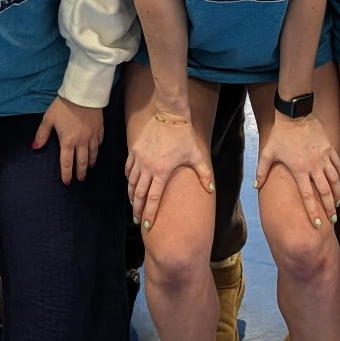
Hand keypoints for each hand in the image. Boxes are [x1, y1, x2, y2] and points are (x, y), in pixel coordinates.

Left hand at [33, 96, 103, 183]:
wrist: (83, 94)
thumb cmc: (63, 106)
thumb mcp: (49, 119)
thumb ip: (42, 134)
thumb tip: (35, 147)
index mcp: (68, 141)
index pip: (66, 162)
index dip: (66, 174)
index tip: (67, 182)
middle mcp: (81, 142)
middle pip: (81, 161)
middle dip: (80, 172)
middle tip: (80, 179)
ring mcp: (92, 136)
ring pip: (93, 154)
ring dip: (90, 162)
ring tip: (89, 167)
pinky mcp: (100, 129)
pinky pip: (99, 142)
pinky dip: (97, 149)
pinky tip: (96, 150)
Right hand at [124, 111, 210, 230]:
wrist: (170, 114)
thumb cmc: (184, 136)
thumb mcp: (197, 155)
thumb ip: (204, 174)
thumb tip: (211, 190)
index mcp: (162, 171)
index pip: (153, 198)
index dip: (149, 213)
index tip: (146, 225)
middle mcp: (147, 167)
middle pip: (139, 194)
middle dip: (137, 209)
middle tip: (137, 220)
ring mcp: (139, 158)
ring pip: (131, 182)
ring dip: (132, 195)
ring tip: (134, 204)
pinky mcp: (134, 150)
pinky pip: (128, 169)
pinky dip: (129, 179)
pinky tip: (131, 184)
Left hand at [255, 116, 339, 228]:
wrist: (295, 115)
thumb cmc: (280, 135)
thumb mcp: (268, 153)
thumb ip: (262, 171)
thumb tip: (256, 186)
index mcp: (299, 170)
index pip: (307, 197)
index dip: (313, 212)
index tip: (317, 224)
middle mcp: (314, 167)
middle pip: (324, 192)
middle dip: (329, 207)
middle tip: (333, 218)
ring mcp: (323, 158)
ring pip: (334, 180)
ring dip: (337, 193)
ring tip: (337, 202)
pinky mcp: (329, 149)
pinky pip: (338, 166)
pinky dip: (339, 175)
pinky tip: (339, 181)